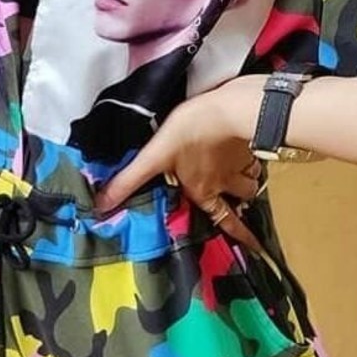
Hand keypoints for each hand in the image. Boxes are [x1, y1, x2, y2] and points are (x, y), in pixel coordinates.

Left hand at [91, 80, 268, 256]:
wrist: (229, 108)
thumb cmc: (190, 132)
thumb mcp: (153, 157)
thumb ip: (129, 181)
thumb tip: (100, 207)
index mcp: (204, 190)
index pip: (226, 220)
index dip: (241, 235)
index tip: (256, 247)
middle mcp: (227, 181)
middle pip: (243, 198)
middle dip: (242, 201)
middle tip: (242, 203)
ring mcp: (242, 162)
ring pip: (251, 178)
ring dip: (248, 179)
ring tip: (243, 175)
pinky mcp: (249, 141)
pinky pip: (255, 156)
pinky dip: (252, 156)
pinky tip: (246, 149)